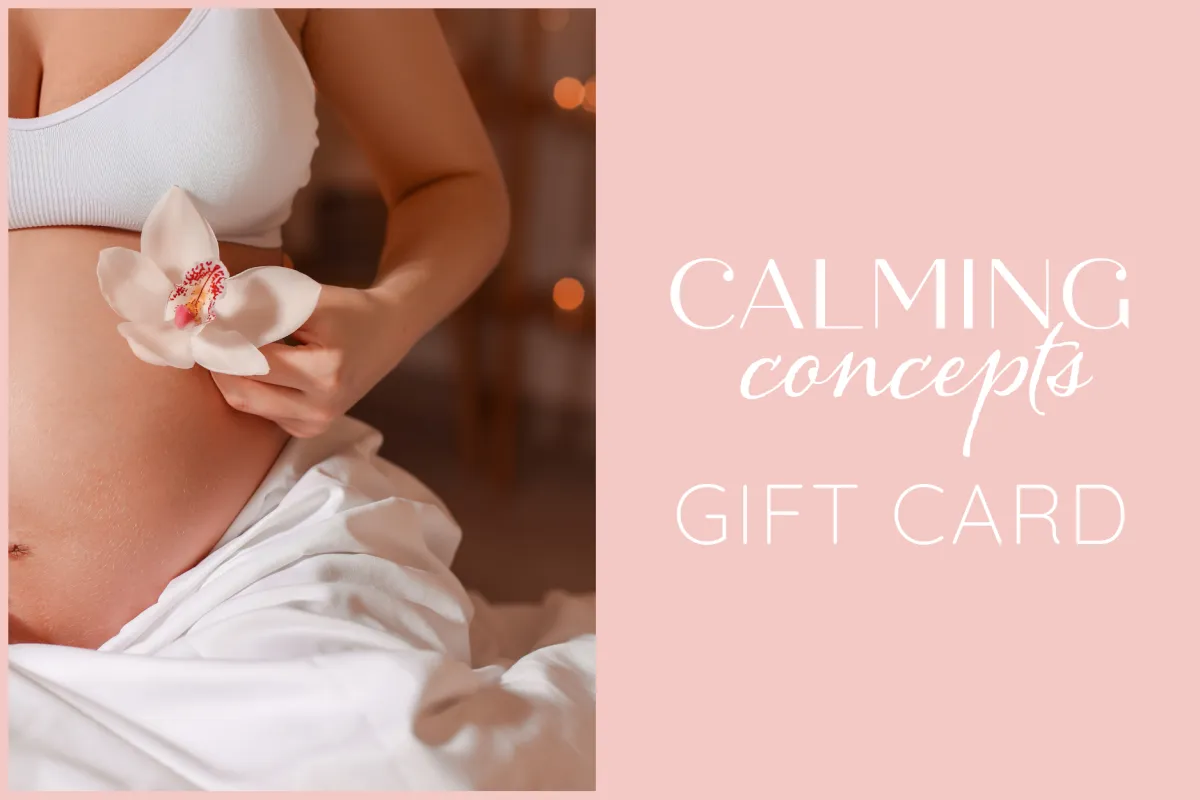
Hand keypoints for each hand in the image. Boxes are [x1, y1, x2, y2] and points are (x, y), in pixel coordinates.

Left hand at [211, 283, 409, 437]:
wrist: (387, 334)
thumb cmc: (350, 311)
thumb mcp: (311, 299)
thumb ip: (262, 308)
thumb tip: (212, 316)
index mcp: (326, 372)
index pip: (253, 361)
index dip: (222, 340)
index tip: (203, 320)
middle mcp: (321, 407)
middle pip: (242, 391)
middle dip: (217, 362)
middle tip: (206, 335)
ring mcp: (315, 424)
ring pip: (246, 403)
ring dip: (230, 375)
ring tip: (231, 345)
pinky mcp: (307, 430)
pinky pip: (260, 411)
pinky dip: (250, 387)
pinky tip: (257, 365)